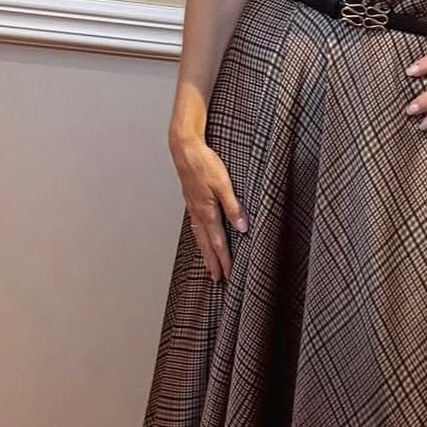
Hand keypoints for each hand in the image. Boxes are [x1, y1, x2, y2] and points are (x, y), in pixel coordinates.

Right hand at [170, 132, 247, 283]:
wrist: (184, 148)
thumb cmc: (204, 162)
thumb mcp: (223, 184)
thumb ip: (233, 207)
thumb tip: (242, 227)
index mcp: (207, 211)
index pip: (218, 242)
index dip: (224, 259)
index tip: (228, 274)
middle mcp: (198, 212)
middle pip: (206, 243)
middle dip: (212, 262)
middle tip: (217, 278)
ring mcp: (192, 207)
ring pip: (199, 236)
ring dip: (205, 252)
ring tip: (209, 265)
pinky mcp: (190, 200)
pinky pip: (195, 225)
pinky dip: (199, 237)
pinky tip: (201, 238)